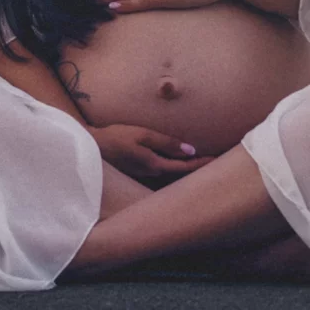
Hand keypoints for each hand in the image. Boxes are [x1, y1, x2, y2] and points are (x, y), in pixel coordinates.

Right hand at [90, 123, 214, 180]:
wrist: (91, 147)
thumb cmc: (116, 137)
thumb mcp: (142, 135)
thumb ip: (166, 142)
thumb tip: (191, 149)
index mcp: (155, 165)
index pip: (185, 167)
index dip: (202, 163)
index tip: (217, 159)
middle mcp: (152, 174)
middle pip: (180, 173)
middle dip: (197, 167)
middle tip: (216, 161)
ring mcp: (144, 174)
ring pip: (171, 172)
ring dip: (186, 167)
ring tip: (202, 161)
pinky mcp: (138, 171)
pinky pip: (162, 170)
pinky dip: (174, 166)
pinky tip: (178, 160)